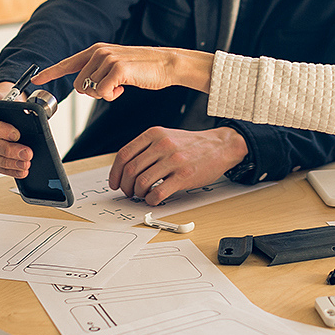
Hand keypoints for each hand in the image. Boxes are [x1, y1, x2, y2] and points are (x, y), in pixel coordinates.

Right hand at [0, 82, 33, 177]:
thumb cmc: (4, 100)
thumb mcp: (11, 98)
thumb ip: (17, 109)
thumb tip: (31, 126)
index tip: (16, 135)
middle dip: (7, 150)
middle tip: (26, 154)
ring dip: (6, 162)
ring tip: (24, 164)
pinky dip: (5, 168)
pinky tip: (18, 170)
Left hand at [34, 43, 212, 100]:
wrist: (167, 63)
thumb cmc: (144, 68)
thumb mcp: (117, 65)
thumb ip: (99, 71)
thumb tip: (86, 86)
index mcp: (97, 50)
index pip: (68, 62)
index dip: (50, 72)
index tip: (36, 79)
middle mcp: (99, 52)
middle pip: (77, 84)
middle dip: (91, 92)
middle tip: (111, 89)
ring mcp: (108, 59)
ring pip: (89, 90)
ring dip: (104, 94)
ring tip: (120, 86)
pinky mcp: (117, 69)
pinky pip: (102, 93)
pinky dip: (112, 96)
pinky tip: (124, 88)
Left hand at [107, 126, 248, 205]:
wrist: (220, 146)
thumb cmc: (191, 144)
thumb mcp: (166, 136)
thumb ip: (147, 147)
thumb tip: (126, 168)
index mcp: (154, 134)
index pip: (124, 154)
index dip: (115, 172)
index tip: (115, 183)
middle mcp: (162, 145)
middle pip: (130, 170)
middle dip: (125, 186)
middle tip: (128, 192)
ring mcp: (174, 160)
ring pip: (142, 182)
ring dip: (138, 193)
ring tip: (142, 195)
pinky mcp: (184, 176)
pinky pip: (159, 193)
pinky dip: (151, 200)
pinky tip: (154, 199)